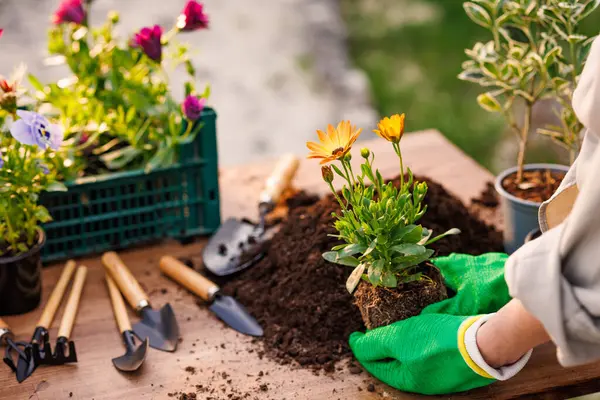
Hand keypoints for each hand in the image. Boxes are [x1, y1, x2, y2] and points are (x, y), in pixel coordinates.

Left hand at [349, 253, 512, 394]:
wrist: (486, 344)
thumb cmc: (440, 341)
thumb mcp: (400, 339)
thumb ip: (375, 344)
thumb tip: (356, 345)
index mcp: (407, 379)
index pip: (375, 365)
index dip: (362, 348)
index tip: (354, 334)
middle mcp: (423, 382)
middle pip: (394, 364)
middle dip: (380, 349)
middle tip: (372, 331)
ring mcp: (440, 376)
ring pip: (412, 359)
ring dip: (400, 345)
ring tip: (395, 328)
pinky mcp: (455, 364)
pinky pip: (430, 354)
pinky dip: (420, 343)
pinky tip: (422, 330)